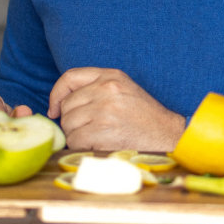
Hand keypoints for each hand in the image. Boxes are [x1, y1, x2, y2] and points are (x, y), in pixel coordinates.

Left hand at [48, 68, 185, 151]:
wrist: (169, 135)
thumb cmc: (145, 117)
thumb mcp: (124, 90)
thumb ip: (97, 89)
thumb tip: (60, 105)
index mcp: (111, 76)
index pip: (70, 77)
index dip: (57, 94)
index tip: (54, 109)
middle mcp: (107, 88)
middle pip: (67, 106)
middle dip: (71, 122)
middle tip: (87, 131)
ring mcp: (105, 109)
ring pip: (69, 125)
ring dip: (76, 136)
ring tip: (96, 139)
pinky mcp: (104, 131)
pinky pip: (76, 141)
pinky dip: (81, 148)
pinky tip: (97, 147)